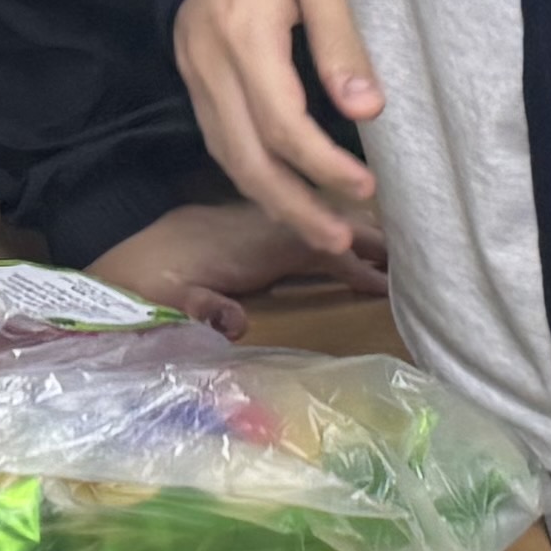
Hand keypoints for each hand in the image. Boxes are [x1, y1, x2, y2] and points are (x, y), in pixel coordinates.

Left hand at [90, 191, 380, 335]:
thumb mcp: (170, 299)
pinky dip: (340, 235)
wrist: (129, 257)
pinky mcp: (263, 230)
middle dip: (374, 241)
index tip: (391, 279)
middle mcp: (266, 227)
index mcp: (251, 244)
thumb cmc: (151, 281)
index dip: (355, 262)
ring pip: (325, 224)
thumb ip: (202, 309)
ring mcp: (267, 225)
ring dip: (361, 236)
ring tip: (403, 253)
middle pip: (330, 228)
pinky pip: (312, 228)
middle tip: (421, 257)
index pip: (315, 248)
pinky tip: (359, 251)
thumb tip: (236, 326)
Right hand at [172, 0, 381, 264]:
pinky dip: (250, 175)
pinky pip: (219, 140)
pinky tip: (282, 194)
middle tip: (339, 240)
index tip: (366, 188)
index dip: (323, 166)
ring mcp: (194, 76)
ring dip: (272, 201)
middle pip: (247, 158)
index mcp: (246, 39)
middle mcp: (211, 67)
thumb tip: (368, 111)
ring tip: (318, 231)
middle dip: (295, 207)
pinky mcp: (192, 78)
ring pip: (228, 156)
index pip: (282, 124)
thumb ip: (341, 44)